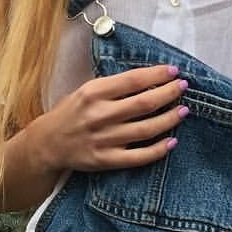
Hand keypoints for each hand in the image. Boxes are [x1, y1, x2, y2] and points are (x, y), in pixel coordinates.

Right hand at [33, 64, 189, 174]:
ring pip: (146, 130)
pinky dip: (158, 150)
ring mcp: (103, 139)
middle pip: (144, 103)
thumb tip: (149, 79)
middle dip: (168, 93)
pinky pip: (139, 157)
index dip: (157, 75)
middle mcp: (99, 115)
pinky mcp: (106, 160)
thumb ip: (113, 87)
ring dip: (169, 119)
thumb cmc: (70, 113)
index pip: (133, 80)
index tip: (173, 71)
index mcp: (93, 93)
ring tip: (183, 111)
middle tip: (182, 87)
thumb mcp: (85, 91)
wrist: (47, 144)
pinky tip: (172, 141)